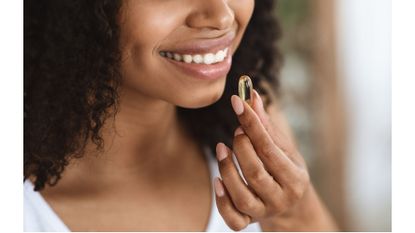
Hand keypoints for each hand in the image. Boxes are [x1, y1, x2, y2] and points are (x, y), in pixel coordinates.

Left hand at [214, 90, 336, 230]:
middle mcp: (281, 198)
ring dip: (227, 169)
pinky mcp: (250, 222)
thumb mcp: (283, 149)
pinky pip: (233, 220)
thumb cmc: (285, 170)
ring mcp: (265, 213)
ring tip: (222, 148)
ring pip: (241, 196)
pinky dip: (222, 202)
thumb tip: (250, 95)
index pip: (269, 149)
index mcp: (295, 178)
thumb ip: (266, 125)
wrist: (291, 207)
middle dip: (241, 147)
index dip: (252, 124)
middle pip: (255, 172)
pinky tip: (217, 181)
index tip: (237, 102)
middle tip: (236, 131)